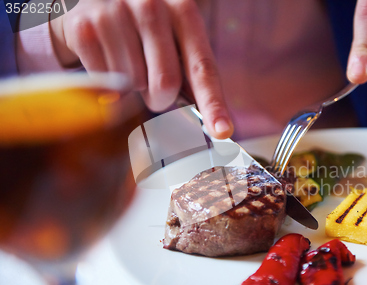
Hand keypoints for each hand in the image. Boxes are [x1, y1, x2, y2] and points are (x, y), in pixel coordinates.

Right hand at [49, 0, 232, 138]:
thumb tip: (215, 125)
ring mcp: (115, 11)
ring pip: (132, 83)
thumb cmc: (144, 36)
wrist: (95, 8)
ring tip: (127, 67)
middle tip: (153, 93)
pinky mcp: (84, 26)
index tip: (222, 131)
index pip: (203, 67)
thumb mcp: (174, 44)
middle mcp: (151, 4)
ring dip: (131, 88)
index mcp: (183, 11)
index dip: (213, 103)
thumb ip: (191, 76)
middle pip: (166, 82)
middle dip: (160, 99)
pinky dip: (107, 85)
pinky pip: (104, 81)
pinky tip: (106, 63)